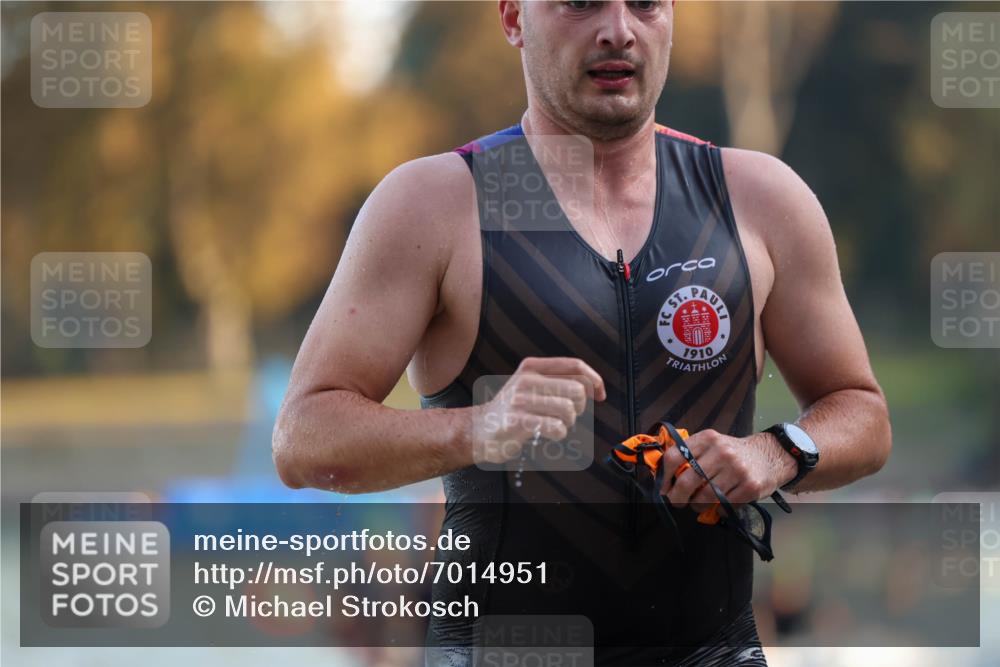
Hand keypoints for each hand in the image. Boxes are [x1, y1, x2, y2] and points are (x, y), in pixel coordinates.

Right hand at [471, 357, 605, 464]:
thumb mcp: (530, 385)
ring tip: (556, 425)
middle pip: (577, 389)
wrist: (477, 430)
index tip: (600, 395)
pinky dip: (559, 434)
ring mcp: (520, 400)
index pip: (575, 365)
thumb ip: (557, 381)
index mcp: (532, 366)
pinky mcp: (517, 422)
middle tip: (569, 415)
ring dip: (569, 422)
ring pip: (568, 409)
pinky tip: (549, 434)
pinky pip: (556, 427)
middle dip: (581, 407)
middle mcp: (526, 379)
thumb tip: (595, 386)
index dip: (595, 380)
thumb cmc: (512, 410)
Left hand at [659, 429, 796, 513]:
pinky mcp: (750, 487)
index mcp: (708, 439)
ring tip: (698, 503)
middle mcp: (722, 452)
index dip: (665, 476)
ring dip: (697, 505)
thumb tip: (665, 477)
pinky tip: (719, 504)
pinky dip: (717, 509)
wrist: (769, 455)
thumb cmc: (733, 453)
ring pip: (705, 497)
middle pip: (688, 481)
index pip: (675, 456)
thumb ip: (691, 455)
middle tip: (677, 503)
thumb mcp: (712, 444)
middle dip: (677, 497)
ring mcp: (737, 470)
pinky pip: (724, 506)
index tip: (664, 489)